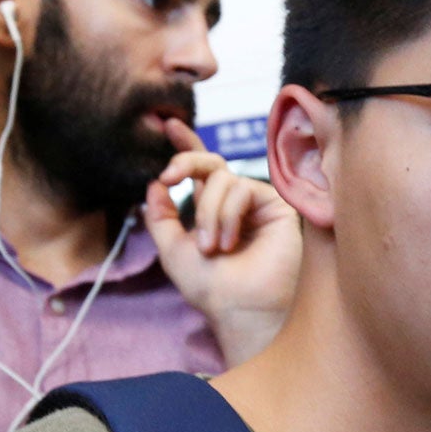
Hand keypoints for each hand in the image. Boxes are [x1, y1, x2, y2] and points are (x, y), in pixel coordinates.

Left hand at [145, 119, 302, 365]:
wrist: (240, 307)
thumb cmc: (210, 288)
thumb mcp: (171, 249)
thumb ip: (159, 216)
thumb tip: (155, 184)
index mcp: (211, 211)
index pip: (199, 172)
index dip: (186, 145)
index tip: (167, 124)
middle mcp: (235, 203)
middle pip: (210, 162)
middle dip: (186, 162)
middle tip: (170, 177)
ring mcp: (256, 203)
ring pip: (222, 178)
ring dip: (207, 213)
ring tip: (212, 248)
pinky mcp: (275, 205)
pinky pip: (241, 188)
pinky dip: (227, 215)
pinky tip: (230, 242)